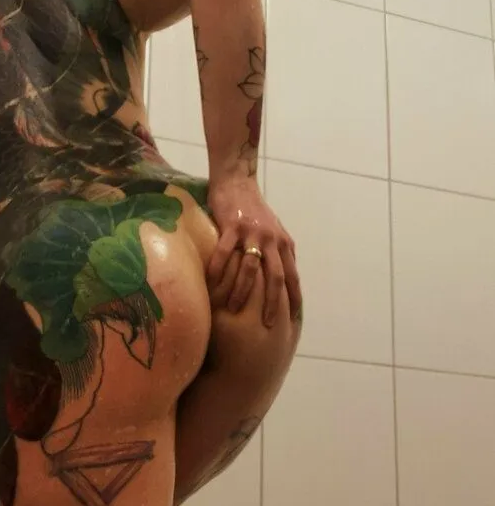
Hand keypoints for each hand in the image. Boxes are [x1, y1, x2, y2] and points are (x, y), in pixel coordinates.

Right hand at [207, 173, 301, 324]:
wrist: (236, 181)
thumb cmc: (252, 210)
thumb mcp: (273, 232)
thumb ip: (277, 253)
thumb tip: (280, 282)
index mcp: (283, 243)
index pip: (292, 276)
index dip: (294, 299)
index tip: (293, 320)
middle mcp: (272, 239)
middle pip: (276, 277)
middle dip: (274, 303)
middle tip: (268, 324)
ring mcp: (252, 233)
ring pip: (250, 268)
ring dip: (242, 291)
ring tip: (234, 310)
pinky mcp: (232, 226)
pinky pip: (225, 253)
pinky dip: (218, 270)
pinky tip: (211, 285)